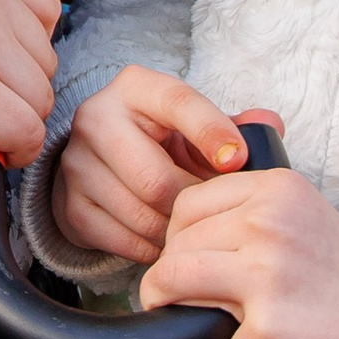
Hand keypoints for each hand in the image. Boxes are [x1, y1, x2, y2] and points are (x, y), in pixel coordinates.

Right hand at [53, 67, 266, 264]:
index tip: (239, 160)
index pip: (177, 102)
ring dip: (175, 231)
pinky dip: (152, 249)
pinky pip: (122, 241)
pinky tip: (166, 240)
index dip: (212, 131)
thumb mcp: (191, 125)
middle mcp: (96, 117)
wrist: (101, 164)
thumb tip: (270, 124)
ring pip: (141, 214)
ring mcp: (77, 163)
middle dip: (193, 204)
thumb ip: (233, 124)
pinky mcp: (68, 204)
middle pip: (156, 179)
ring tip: (193, 228)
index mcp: (135, 88)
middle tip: (215, 213)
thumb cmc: (160, 142)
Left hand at [140, 158, 338, 338]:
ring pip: (173, 286)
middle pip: (175, 248)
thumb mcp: (306, 220)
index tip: (191, 264)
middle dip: (174, 280)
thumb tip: (182, 238)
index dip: (181, 241)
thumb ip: (252, 214)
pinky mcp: (270, 330)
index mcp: (275, 189)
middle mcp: (266, 222)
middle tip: (198, 303)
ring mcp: (266, 274)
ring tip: (217, 328)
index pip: (187, 205)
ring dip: (186, 315)